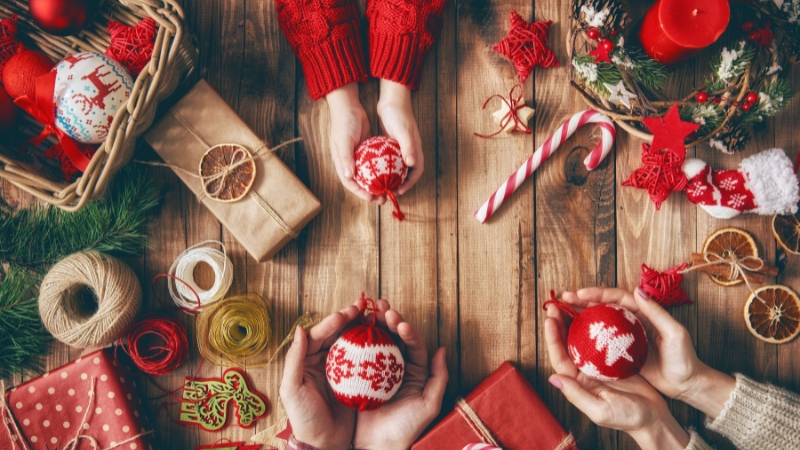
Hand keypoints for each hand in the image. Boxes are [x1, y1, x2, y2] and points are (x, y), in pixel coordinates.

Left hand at [280, 302, 361, 449]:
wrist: (324, 444)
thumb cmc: (304, 419)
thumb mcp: (292, 389)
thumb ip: (294, 359)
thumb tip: (300, 330)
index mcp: (307, 361)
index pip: (319, 335)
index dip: (332, 322)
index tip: (345, 314)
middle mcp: (324, 362)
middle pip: (337, 334)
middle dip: (349, 319)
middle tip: (362, 308)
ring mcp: (341, 371)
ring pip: (351, 343)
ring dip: (361, 329)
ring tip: (373, 317)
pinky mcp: (355, 381)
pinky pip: (363, 360)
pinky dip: (371, 348)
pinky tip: (381, 340)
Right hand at [325, 83, 382, 203]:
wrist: (348, 106)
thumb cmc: (344, 123)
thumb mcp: (344, 140)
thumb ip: (346, 158)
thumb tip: (349, 176)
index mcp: (341, 163)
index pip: (350, 183)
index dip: (360, 192)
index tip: (372, 198)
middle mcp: (349, 162)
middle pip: (360, 182)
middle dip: (371, 191)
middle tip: (383, 198)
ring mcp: (358, 156)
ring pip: (368, 174)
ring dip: (377, 182)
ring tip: (389, 189)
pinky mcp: (366, 149)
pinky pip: (374, 163)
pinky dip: (381, 170)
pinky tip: (392, 173)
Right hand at [353, 300, 447, 449]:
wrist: (379, 447)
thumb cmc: (407, 429)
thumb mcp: (429, 405)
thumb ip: (438, 378)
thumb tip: (442, 349)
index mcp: (414, 371)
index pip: (412, 344)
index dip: (407, 330)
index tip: (399, 322)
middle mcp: (396, 368)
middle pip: (394, 337)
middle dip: (388, 320)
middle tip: (381, 306)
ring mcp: (377, 371)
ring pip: (376, 342)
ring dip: (372, 325)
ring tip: (367, 310)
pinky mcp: (360, 377)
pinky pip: (358, 356)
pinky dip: (355, 341)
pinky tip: (350, 329)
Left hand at [377, 79, 423, 194]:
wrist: (392, 100)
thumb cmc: (399, 114)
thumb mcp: (403, 131)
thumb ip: (408, 147)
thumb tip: (412, 164)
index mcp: (415, 150)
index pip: (416, 171)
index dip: (410, 183)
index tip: (399, 191)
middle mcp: (410, 151)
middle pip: (407, 173)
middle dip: (400, 184)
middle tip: (388, 192)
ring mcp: (401, 148)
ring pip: (397, 168)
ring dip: (391, 177)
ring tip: (380, 185)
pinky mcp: (392, 145)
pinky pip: (389, 161)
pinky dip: (384, 168)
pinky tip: (373, 172)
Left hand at [545, 300, 689, 449]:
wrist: (653, 419)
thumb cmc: (627, 418)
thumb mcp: (600, 410)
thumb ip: (576, 394)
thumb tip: (553, 378)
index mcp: (578, 382)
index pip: (560, 357)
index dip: (553, 338)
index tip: (550, 319)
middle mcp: (585, 372)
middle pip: (568, 344)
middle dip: (560, 324)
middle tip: (556, 304)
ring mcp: (599, 365)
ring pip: (582, 339)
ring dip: (575, 322)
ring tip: (570, 303)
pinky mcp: (613, 360)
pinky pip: (601, 340)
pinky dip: (596, 326)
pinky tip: (595, 313)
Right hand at [566, 288, 735, 418]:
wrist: (688, 383)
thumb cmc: (685, 358)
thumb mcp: (674, 333)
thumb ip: (656, 312)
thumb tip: (638, 290)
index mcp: (643, 312)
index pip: (616, 297)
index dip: (597, 293)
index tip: (579, 294)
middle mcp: (632, 321)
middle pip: (603, 306)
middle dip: (582, 301)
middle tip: (563, 299)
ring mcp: (626, 337)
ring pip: (599, 322)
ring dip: (581, 316)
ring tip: (562, 313)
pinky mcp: (623, 352)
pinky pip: (601, 341)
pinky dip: (586, 337)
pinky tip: (573, 337)